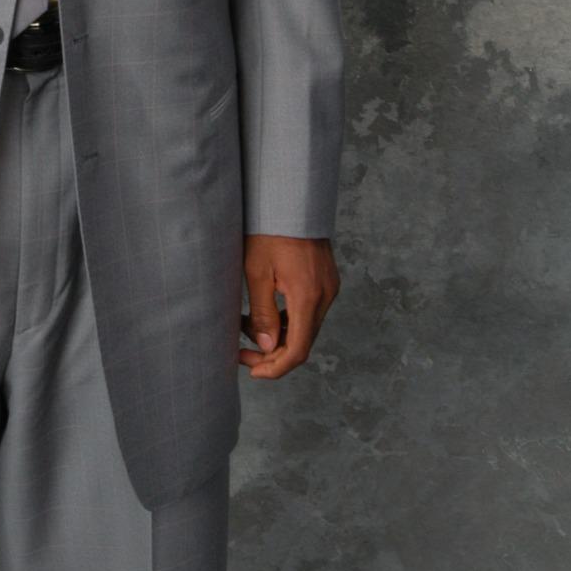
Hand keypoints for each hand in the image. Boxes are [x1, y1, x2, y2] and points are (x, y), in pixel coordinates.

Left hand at [238, 233, 339, 378]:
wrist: (291, 199)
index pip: (298, 350)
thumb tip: (265, 348)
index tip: (253, 371)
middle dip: (272, 354)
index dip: (276, 368)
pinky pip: (308, 311)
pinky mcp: (325, 280)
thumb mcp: (256, 271)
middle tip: (242, 353)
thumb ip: (262, 313)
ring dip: (278, 335)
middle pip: (303, 342)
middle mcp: (325, 295)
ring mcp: (328, 287)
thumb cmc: (269, 230)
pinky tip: (264, 312)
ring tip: (245, 325)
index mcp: (308, 296)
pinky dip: (287, 319)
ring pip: (305, 327)